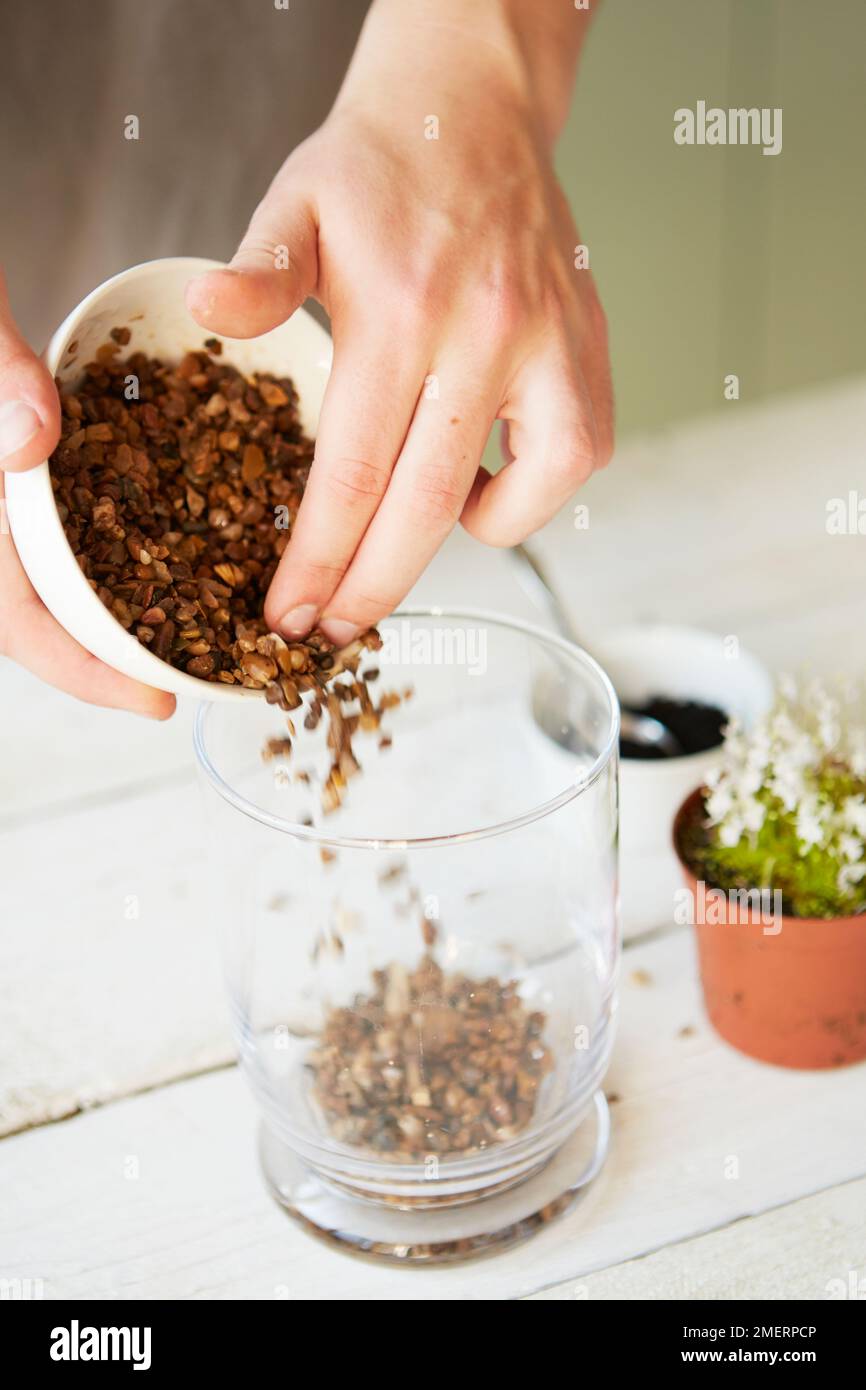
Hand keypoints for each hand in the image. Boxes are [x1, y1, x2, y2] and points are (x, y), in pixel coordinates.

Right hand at [0, 269, 174, 717]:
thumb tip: (31, 439)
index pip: (12, 615)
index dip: (80, 671)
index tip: (156, 701)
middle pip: (43, 611)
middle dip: (116, 655)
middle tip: (198, 675)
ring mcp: (3, 480)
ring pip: (59, 571)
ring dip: (123, 605)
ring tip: (201, 624)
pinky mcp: (23, 453)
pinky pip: (68, 519)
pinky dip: (119, 543)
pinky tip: (176, 541)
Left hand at [186, 0, 610, 644]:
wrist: (475, 110)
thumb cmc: (379, 169)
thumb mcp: (295, 204)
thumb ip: (257, 273)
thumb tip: (209, 316)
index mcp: (402, 312)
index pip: (354, 475)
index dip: (320, 563)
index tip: (291, 618)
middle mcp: (486, 336)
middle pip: (426, 511)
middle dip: (372, 590)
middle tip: (332, 634)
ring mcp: (550, 348)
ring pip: (520, 500)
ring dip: (455, 544)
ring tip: (402, 535)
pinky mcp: (589, 353)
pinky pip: (572, 463)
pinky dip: (526, 496)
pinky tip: (479, 477)